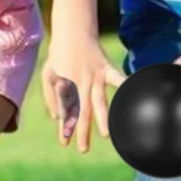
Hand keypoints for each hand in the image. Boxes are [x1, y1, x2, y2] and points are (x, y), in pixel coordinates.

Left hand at [41, 35, 125, 153]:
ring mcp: (94, 77)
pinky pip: (117, 78)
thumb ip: (51, 97)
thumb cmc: (59, 55)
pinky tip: (133, 95)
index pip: (65, 113)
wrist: (72, 31)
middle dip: (82, 132)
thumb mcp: (48, 75)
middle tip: (83, 149)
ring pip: (99, 102)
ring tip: (106, 135)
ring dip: (103, 120)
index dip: (65, 128)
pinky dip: (125, 86)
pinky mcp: (106, 68)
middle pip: (82, 113)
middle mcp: (80, 85)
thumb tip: (56, 117)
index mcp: (66, 88)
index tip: (66, 143)